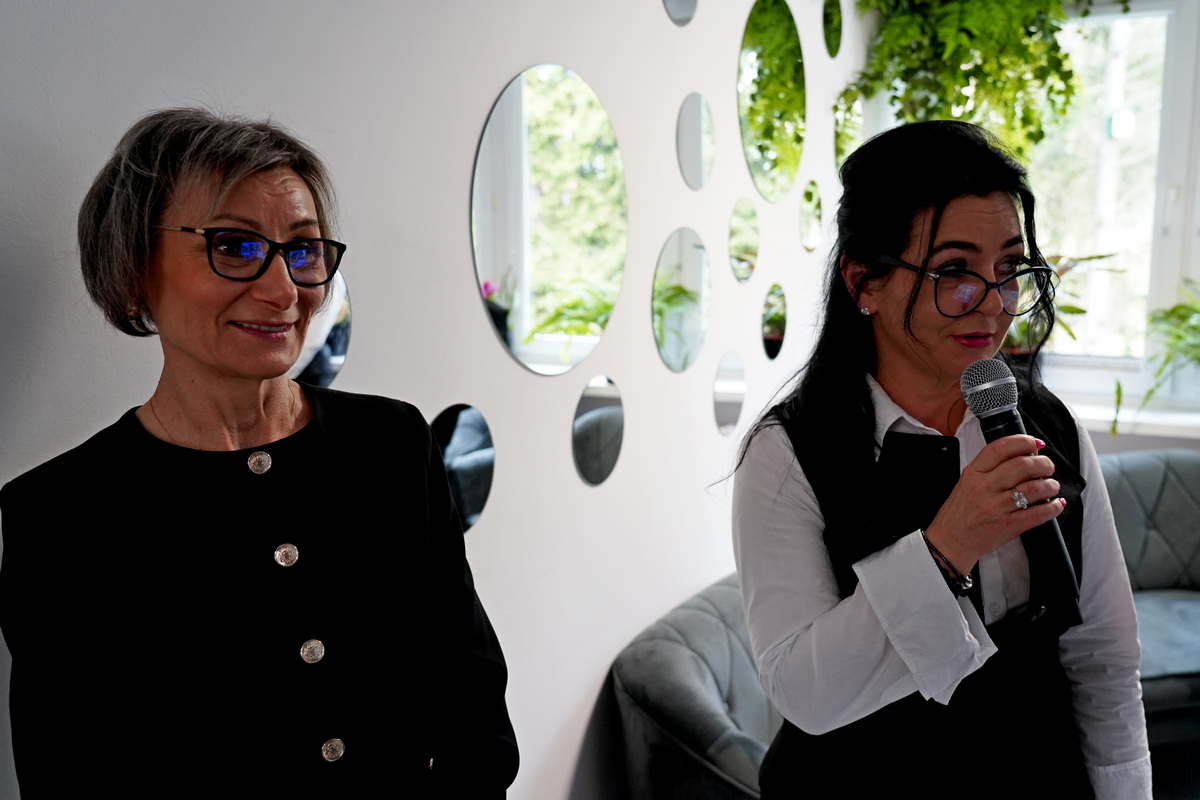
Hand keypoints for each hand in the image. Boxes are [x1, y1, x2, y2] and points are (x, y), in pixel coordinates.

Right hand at [923, 435, 1064, 574]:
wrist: (949, 541)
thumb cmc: (960, 512)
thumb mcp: (967, 482)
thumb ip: (990, 469)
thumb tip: (1023, 457)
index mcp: (974, 473)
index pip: (1001, 448)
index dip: (1023, 441)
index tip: (1035, 444)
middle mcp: (985, 487)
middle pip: (1023, 465)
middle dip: (1043, 463)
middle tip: (1048, 468)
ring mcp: (996, 507)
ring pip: (1034, 488)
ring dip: (1051, 485)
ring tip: (1052, 486)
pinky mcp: (1007, 526)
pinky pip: (1037, 514)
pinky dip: (1052, 507)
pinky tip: (1056, 504)